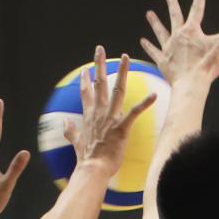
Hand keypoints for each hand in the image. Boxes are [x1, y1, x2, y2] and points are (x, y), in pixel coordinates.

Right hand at [66, 47, 158, 175]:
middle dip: (99, 64)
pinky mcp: (122, 127)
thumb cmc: (86, 159)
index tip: (85, 69)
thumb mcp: (76, 143)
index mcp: (89, 116)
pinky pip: (135, 112)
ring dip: (121, 72)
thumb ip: (70, 132)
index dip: (85, 80)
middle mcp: (99, 112)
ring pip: (117, 89)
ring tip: (125, 57)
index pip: (85, 93)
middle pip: (99, 83)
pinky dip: (145, 103)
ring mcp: (110, 118)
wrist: (93, 169)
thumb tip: (64, 124)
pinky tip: (154, 94)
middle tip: (100, 49)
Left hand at [140, 0, 218, 87]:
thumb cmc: (208, 65)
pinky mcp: (162, 61)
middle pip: (175, 16)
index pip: (197, 9)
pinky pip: (154, 51)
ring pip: (160, 32)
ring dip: (155, 22)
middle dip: (172, 4)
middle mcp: (178, 36)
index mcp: (192, 30)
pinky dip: (149, 46)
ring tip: (149, 14)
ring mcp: (168, 48)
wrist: (191, 84)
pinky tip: (143, 41)